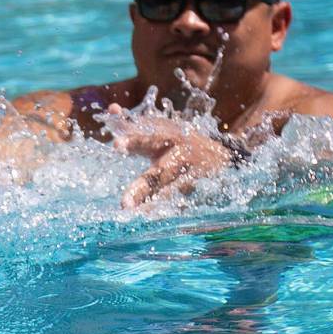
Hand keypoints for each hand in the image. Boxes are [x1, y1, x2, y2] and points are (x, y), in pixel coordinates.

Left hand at [107, 103, 232, 208]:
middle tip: (124, 205)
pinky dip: (170, 216)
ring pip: (171, 195)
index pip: (147, 139)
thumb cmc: (178, 140)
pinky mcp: (197, 196)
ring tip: (138, 218)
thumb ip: (131, 124)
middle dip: (142, 188)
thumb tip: (110, 108)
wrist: (222, 157)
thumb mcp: (158, 129)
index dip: (132, 141)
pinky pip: (182, 208)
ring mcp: (190, 179)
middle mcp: (179, 159)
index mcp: (167, 139)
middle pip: (159, 174)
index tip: (115, 145)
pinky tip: (154, 225)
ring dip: (155, 207)